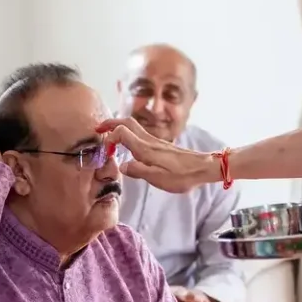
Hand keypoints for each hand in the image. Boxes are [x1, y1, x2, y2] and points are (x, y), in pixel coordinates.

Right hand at [97, 117, 220, 193]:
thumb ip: (139, 171)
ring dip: (117, 126)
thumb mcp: (159, 179)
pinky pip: (138, 133)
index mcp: (146, 148)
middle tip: (97, 129)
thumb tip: (122, 166)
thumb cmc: (183, 175)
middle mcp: (149, 141)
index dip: (109, 138)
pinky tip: (125, 144)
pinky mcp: (159, 145)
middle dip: (110, 123)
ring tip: (107, 135)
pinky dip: (127, 133)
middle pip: (126, 122)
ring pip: (132, 126)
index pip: (121, 132)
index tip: (105, 151)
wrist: (204, 168)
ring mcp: (154, 141)